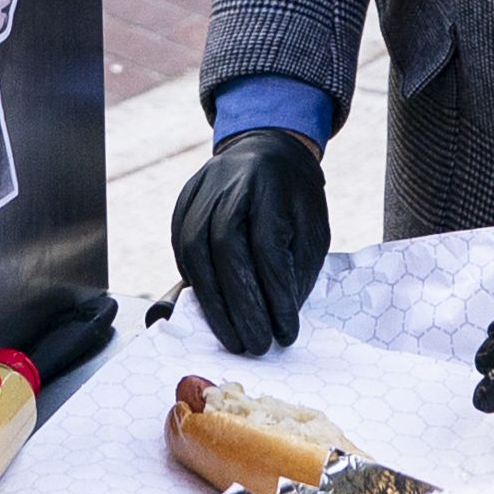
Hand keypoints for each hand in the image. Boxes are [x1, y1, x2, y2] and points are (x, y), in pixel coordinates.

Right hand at [172, 129, 329, 356]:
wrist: (267, 149)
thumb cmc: (295, 198)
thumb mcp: (312, 226)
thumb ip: (296, 267)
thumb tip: (279, 318)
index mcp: (271, 185)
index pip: (268, 246)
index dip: (275, 294)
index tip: (285, 333)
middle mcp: (229, 183)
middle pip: (226, 248)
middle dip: (240, 304)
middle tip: (255, 344)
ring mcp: (200, 190)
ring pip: (195, 250)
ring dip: (212, 302)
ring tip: (231, 337)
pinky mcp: (183, 201)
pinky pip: (181, 247)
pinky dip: (195, 282)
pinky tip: (211, 308)